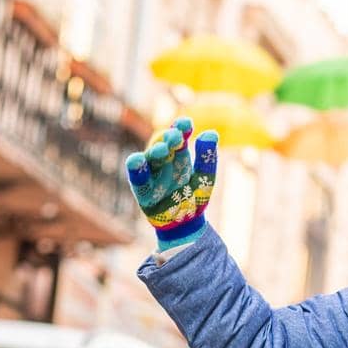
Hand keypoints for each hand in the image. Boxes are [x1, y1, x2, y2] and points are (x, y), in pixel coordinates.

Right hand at [125, 117, 217, 251]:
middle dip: (169, 139)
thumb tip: (211, 133)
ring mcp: (152, 174)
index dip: (181, 127)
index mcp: (179, 155)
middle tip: (176, 136)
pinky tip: (136, 161)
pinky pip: (138, 178)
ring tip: (162, 149)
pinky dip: (136, 170)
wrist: (185, 223)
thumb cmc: (193, 197)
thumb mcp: (205, 177)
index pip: (178, 135)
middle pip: (163, 144)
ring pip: (150, 159)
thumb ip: (207, 158)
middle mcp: (163, 161)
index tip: (187, 123)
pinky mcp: (143, 191)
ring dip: (154, 152)